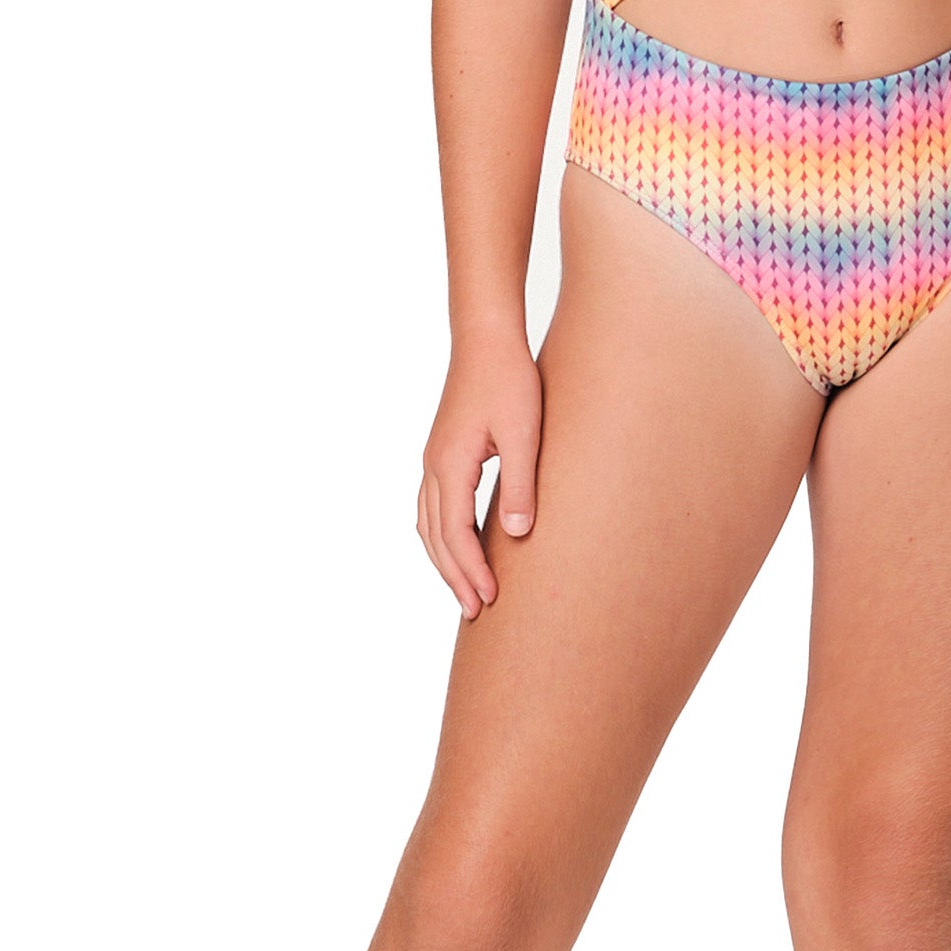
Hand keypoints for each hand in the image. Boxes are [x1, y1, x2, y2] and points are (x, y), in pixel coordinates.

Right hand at [416, 330, 543, 618]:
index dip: (472, 570)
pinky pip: (431, 506)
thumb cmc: (509, 380)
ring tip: (464, 589)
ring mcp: (433, 459)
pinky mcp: (442, 451)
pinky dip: (439, 535)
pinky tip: (455, 545)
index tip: (490, 599)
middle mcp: (433, 467)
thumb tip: (516, 534)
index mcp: (450, 466)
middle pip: (435, 537)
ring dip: (444, 560)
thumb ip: (519, 484)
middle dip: (454, 576)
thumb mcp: (523, 433)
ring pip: (428, 524)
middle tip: (475, 612)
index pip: (456, 534)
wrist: (486, 338)